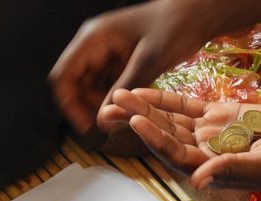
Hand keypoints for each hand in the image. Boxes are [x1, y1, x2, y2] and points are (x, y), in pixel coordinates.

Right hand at [49, 0, 210, 137]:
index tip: (85, 127)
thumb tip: (100, 121)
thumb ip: (123, 91)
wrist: (196, 13)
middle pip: (74, 84)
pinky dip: (113, 98)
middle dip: (86, 107)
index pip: (63, 76)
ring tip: (120, 116)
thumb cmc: (175, 28)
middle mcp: (93, 45)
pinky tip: (127, 107)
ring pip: (89, 87)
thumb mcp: (148, 62)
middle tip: (107, 125)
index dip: (69, 105)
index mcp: (93, 39)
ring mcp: (105, 52)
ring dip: (100, 104)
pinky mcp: (117, 59)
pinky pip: (106, 84)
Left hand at [105, 88, 260, 190]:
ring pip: (170, 120)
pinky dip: (166, 100)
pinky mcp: (217, 115)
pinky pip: (186, 107)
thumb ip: (231, 170)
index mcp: (209, 169)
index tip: (135, 121)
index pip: (174, 154)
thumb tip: (199, 181)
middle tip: (112, 105)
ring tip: (121, 94)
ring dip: (145, 107)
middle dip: (138, 120)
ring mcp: (208, 133)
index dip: (154, 138)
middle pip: (163, 135)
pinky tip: (146, 93)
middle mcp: (202, 152)